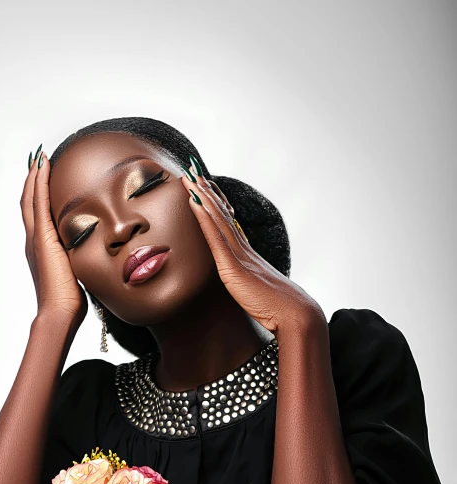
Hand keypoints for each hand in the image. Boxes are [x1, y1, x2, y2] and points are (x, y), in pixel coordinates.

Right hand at [20, 148, 87, 326]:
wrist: (59, 312)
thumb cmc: (71, 301)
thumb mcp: (79, 273)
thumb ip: (83, 260)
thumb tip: (100, 255)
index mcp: (43, 249)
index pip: (39, 215)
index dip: (39, 195)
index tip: (44, 177)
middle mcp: (34, 241)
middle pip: (29, 202)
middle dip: (33, 180)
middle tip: (37, 159)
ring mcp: (36, 238)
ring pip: (31, 199)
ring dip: (34, 176)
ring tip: (39, 157)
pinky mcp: (42, 238)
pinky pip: (38, 203)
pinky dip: (39, 183)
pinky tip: (43, 166)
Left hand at [181, 156, 322, 336]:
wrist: (294, 314)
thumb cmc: (279, 308)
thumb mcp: (256, 293)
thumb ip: (247, 284)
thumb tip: (242, 284)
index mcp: (247, 255)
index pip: (227, 222)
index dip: (214, 203)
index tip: (203, 186)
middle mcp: (243, 249)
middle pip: (221, 213)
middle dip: (205, 191)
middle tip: (191, 169)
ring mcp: (239, 255)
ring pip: (217, 217)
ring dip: (202, 196)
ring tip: (189, 176)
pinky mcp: (234, 266)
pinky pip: (215, 236)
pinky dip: (204, 217)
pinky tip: (194, 202)